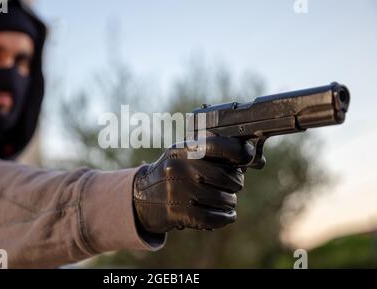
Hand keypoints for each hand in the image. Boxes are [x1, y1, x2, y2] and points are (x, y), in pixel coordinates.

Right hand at [133, 136, 264, 233]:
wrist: (142, 197)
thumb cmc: (175, 172)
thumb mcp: (189, 155)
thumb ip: (219, 153)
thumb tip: (259, 160)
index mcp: (185, 148)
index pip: (221, 145)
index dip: (241, 152)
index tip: (247, 157)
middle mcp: (181, 167)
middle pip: (229, 178)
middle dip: (235, 183)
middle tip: (231, 185)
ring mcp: (178, 190)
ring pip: (224, 199)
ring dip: (229, 202)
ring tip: (223, 199)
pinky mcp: (177, 212)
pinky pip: (214, 218)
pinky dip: (225, 218)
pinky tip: (225, 215)